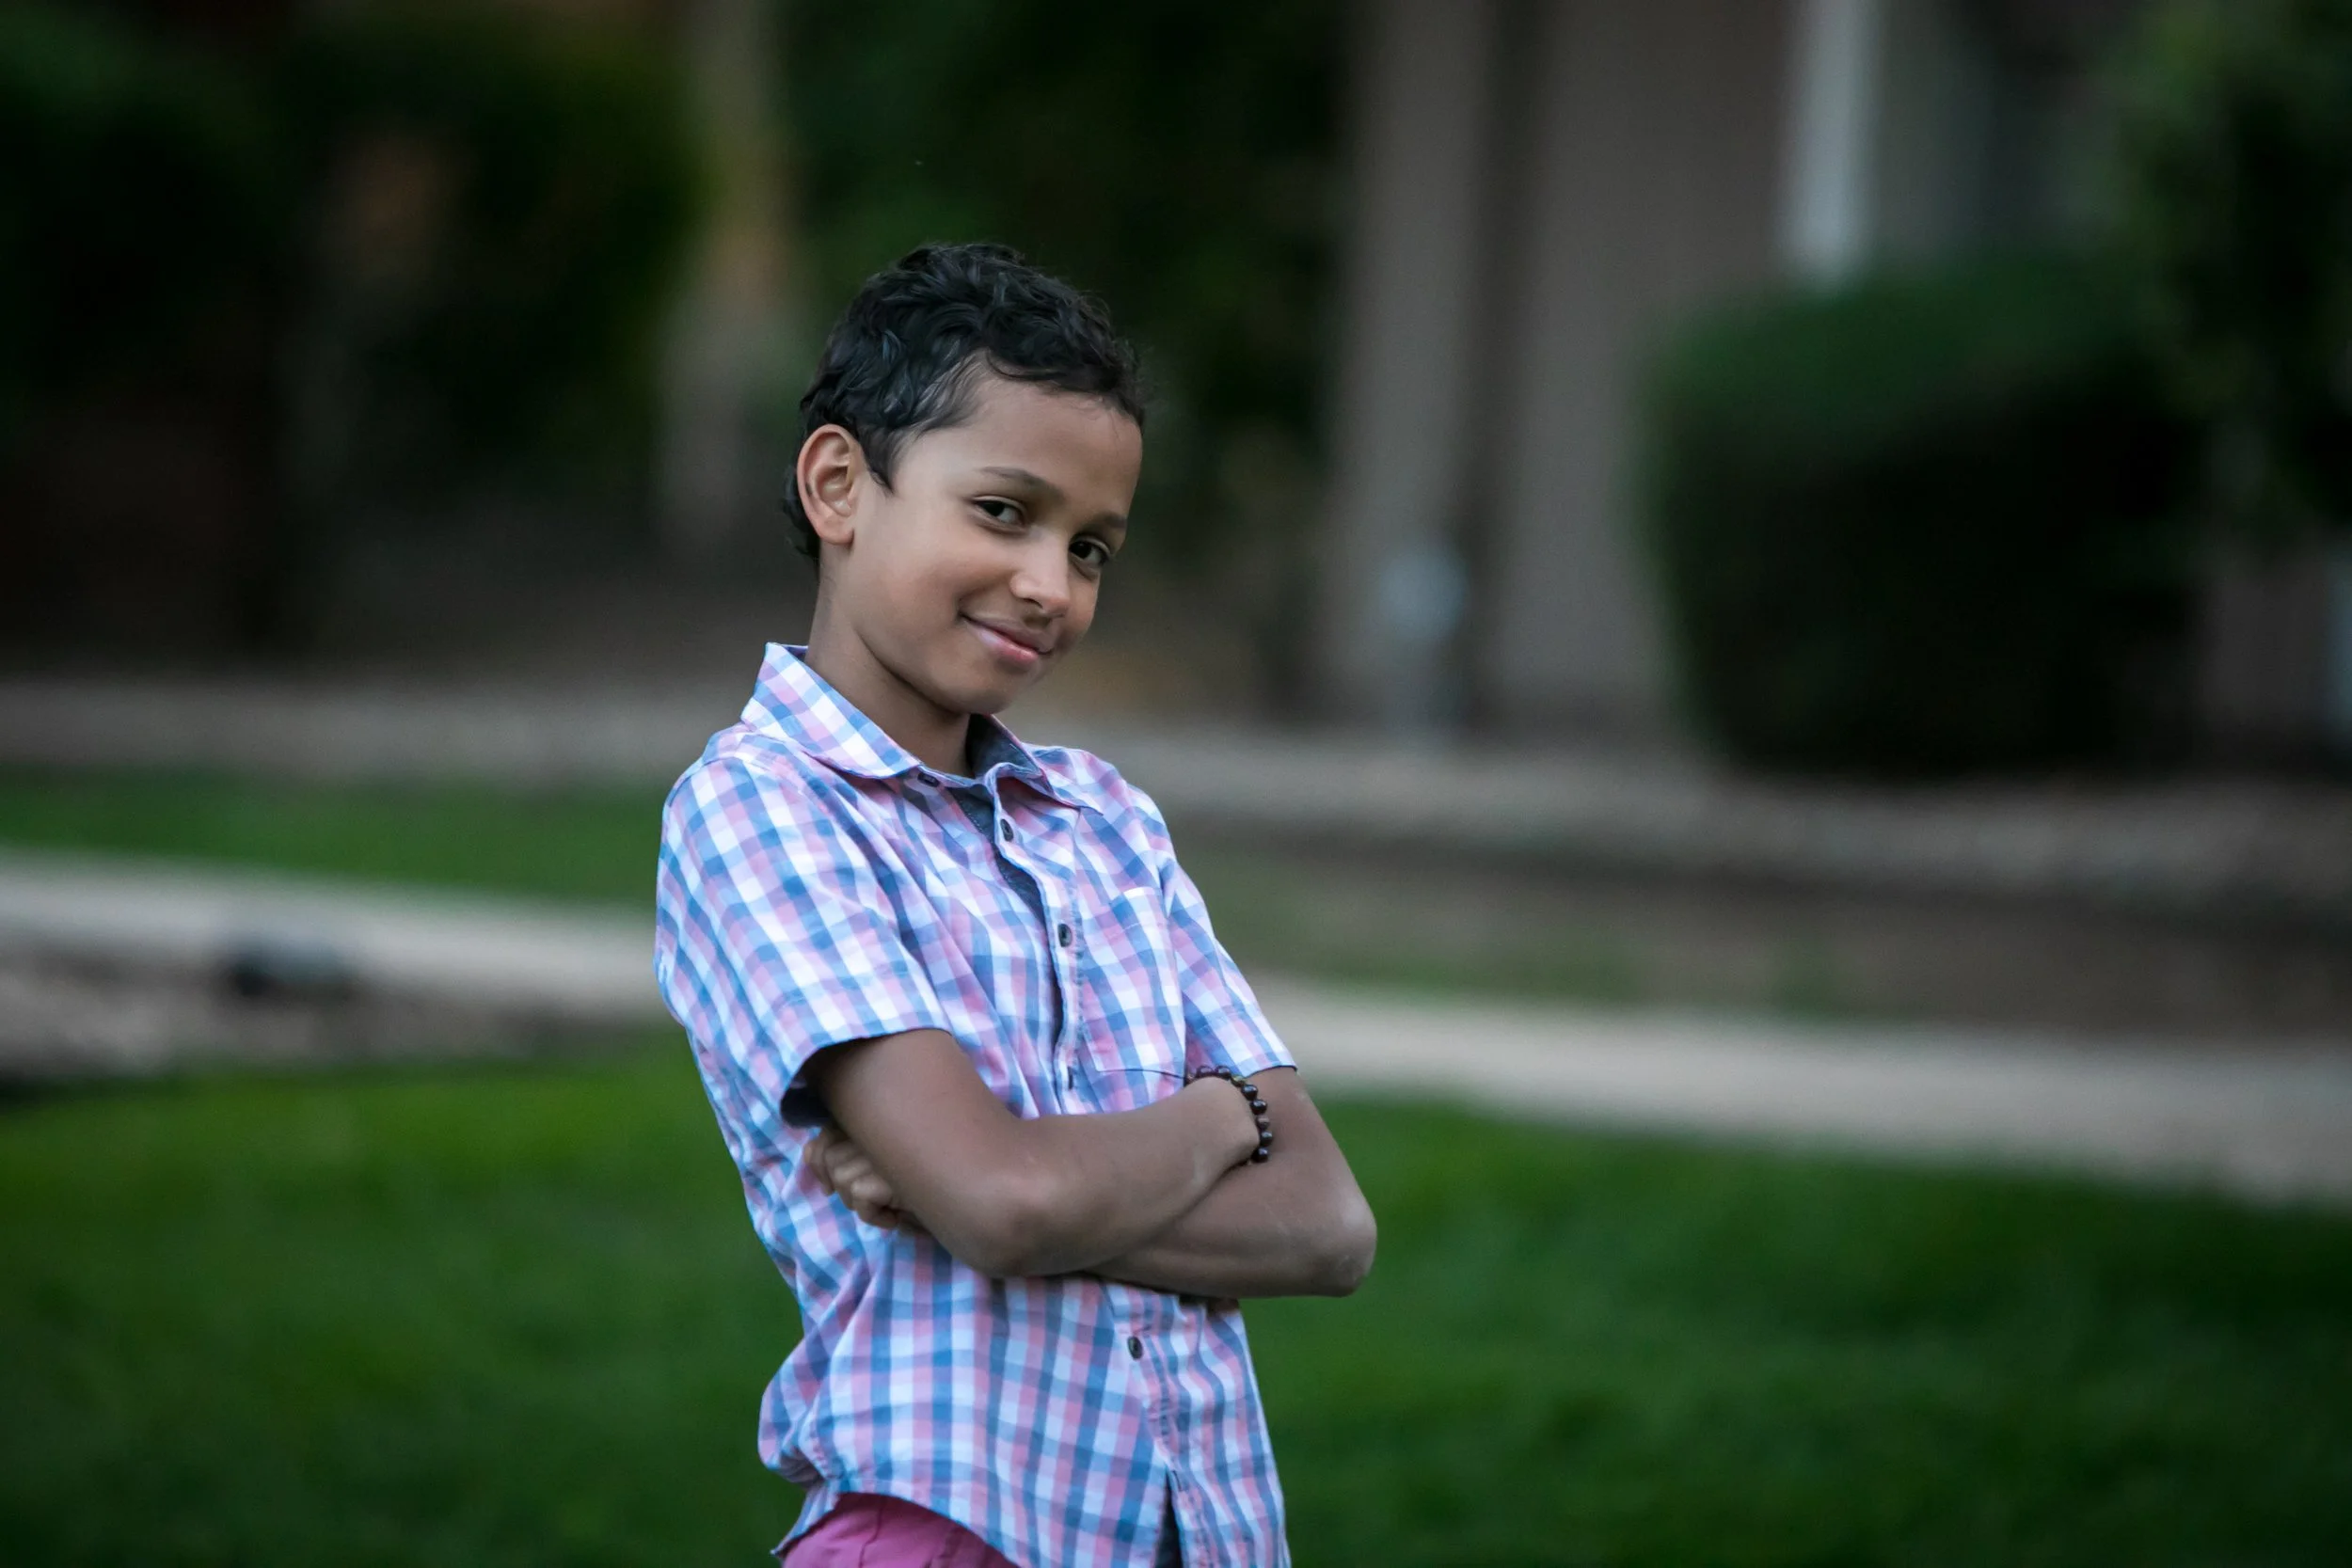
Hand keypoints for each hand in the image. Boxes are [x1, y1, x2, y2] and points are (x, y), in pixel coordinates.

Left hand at [806, 1124, 922, 1231]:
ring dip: (860, 1202)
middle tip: (865, 1199)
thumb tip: (808, 1154)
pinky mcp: (894, 1172)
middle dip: (838, 1185)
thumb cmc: (929, 1177)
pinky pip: (861, 1199)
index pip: (826, 1132)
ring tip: (888, 1205)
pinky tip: (897, 1217)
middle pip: (830, 1157)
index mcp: (878, 1114)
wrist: (974, 1195)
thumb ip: (844, 1148)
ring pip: (843, 1180)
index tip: (829, 1186)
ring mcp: (888, 1146)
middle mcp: (881, 1123)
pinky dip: (875, 1216)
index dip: (820, 1160)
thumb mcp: (881, 1162)